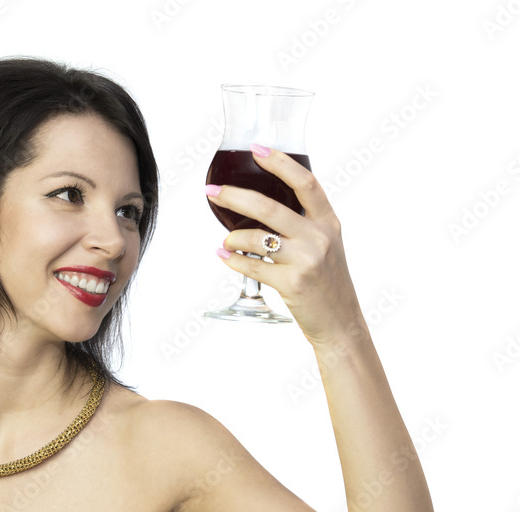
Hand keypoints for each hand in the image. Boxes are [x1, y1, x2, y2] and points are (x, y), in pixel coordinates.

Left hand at [207, 146, 366, 344]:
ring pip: (256, 238)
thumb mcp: (327, 245)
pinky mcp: (291, 283)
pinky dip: (233, 259)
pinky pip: (251, 266)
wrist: (339, 322)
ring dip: (233, 237)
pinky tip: (224, 255)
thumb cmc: (327, 283)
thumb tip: (265, 207)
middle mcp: (319, 237)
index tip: (257, 149)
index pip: (305, 183)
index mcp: (328, 222)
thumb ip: (306, 224)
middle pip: (270, 207)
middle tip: (213, 191)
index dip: (280, 163)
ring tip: (228, 240)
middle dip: (235, 196)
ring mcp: (305, 260)